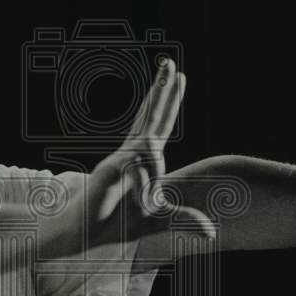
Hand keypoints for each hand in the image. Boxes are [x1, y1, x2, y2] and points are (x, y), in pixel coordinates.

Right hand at [83, 59, 215, 247]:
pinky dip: (143, 185)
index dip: (168, 101)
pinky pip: (135, 165)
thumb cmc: (115, 224)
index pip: (159, 124)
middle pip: (150, 116)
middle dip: (161, 89)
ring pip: (148, 144)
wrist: (82, 233)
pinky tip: (143, 199)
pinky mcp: (108, 170)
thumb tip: (212, 234)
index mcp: (142, 160)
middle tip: (170, 62)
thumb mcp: (159, 222)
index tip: (178, 77)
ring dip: (155, 133)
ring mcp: (119, 159)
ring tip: (161, 99)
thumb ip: (184, 221)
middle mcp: (131, 154)